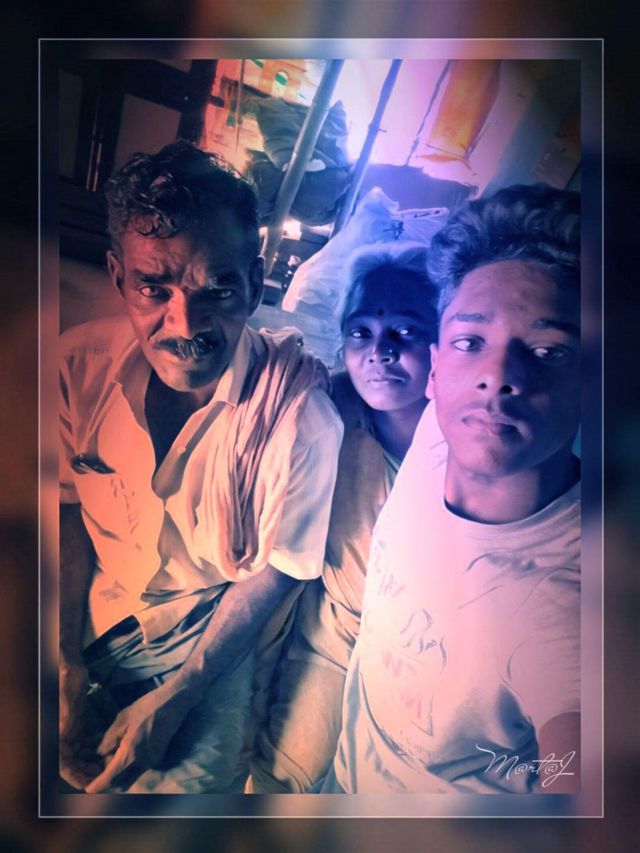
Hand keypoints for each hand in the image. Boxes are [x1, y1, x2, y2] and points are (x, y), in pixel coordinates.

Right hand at [59, 662, 103, 789]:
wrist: (69, 665)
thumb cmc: (66, 679)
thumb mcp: (68, 699)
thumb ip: (67, 718)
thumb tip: (65, 735)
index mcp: (56, 734)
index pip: (64, 765)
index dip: (76, 777)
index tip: (90, 786)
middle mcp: (60, 735)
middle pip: (73, 763)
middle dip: (87, 773)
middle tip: (106, 779)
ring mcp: (68, 730)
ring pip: (79, 755)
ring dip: (92, 763)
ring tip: (110, 768)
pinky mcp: (76, 724)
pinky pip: (84, 743)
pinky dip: (94, 750)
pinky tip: (108, 753)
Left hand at [84, 681, 192, 792]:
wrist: (174, 702)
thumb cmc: (147, 707)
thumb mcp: (122, 719)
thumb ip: (109, 740)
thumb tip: (100, 754)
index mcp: (130, 754)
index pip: (109, 779)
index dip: (96, 786)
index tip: (87, 788)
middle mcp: (142, 764)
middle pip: (120, 784)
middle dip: (107, 782)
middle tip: (97, 769)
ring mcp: (152, 762)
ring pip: (130, 778)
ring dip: (118, 775)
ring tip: (110, 757)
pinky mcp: (158, 757)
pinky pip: (139, 770)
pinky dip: (129, 767)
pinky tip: (124, 751)